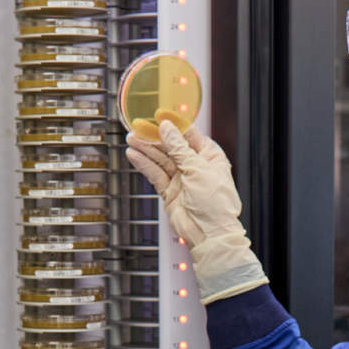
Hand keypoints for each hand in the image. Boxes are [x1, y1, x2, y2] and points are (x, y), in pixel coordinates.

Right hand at [126, 121, 242, 248]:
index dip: (174, 125)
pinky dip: (144, 165)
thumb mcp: (198, 169)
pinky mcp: (169, 191)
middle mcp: (195, 166)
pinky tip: (134, 155)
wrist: (209, 234)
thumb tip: (167, 129)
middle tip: (139, 127)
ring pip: (161, 160)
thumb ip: (179, 148)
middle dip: (155, 137)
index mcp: (210, 156)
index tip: (159, 115)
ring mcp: (181, 179)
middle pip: (172, 146)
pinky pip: (155, 174)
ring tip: (132, 139)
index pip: (189, 135)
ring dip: (146, 149)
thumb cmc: (216, 204)